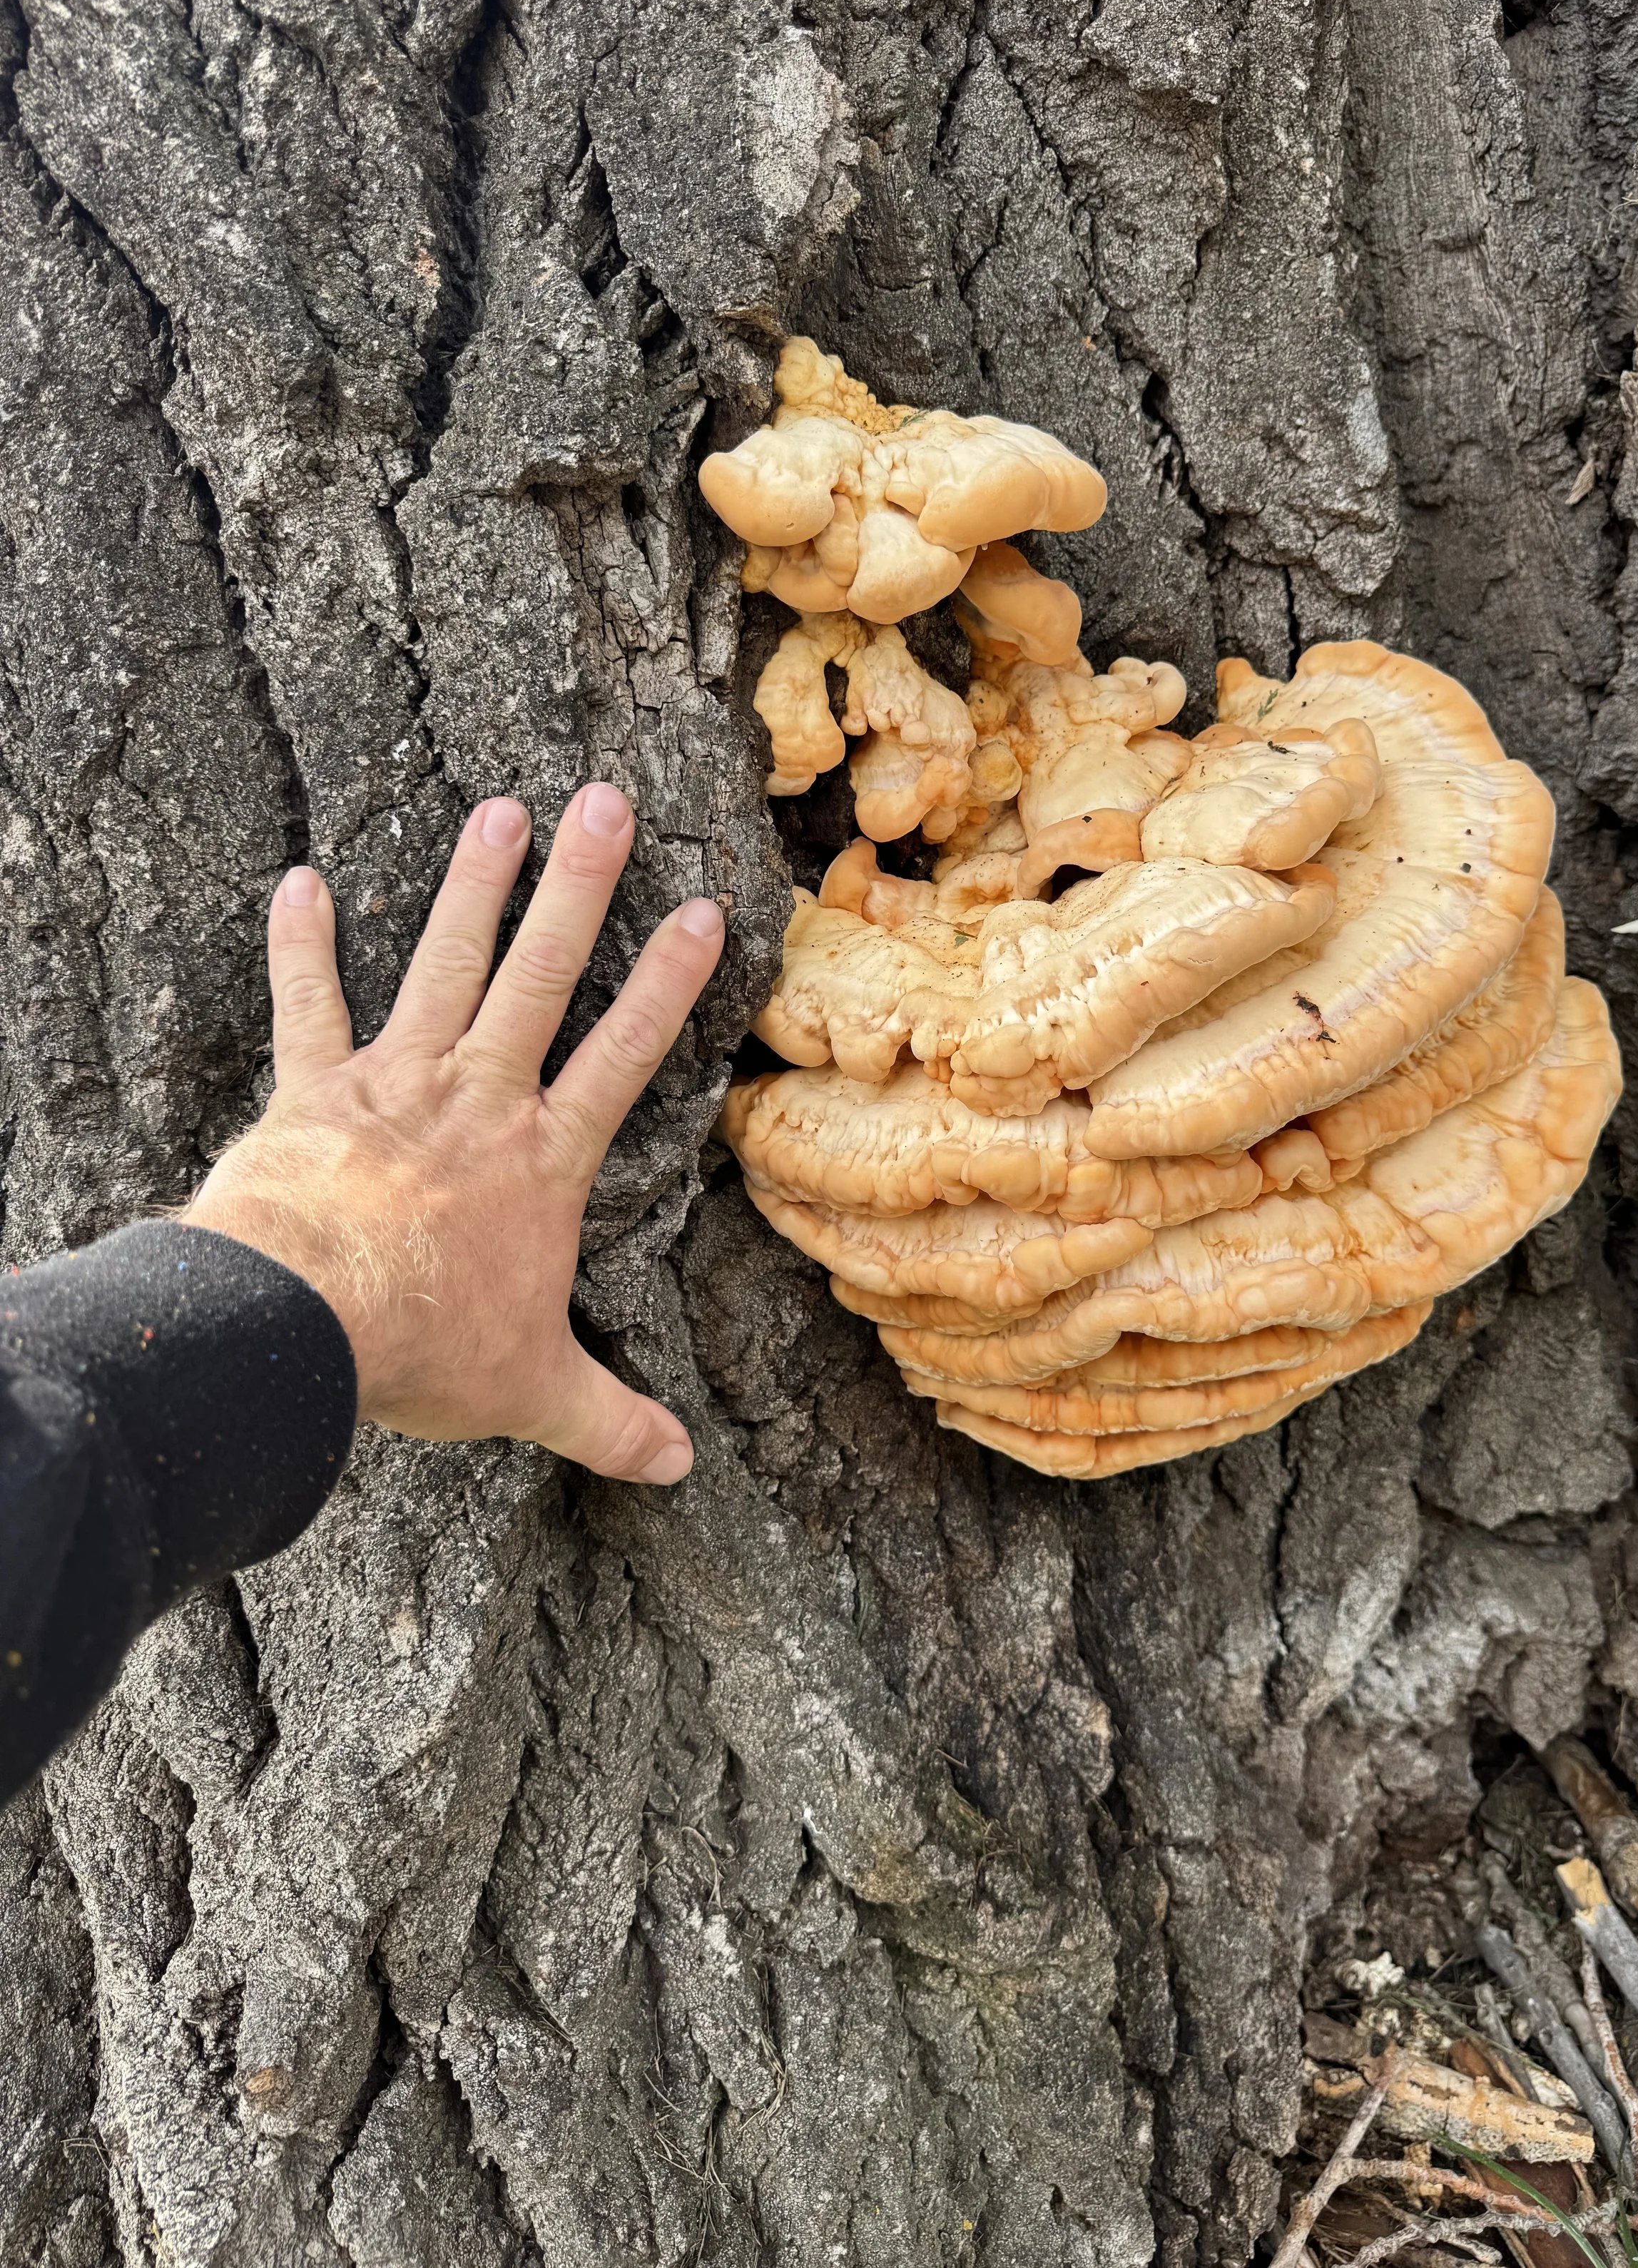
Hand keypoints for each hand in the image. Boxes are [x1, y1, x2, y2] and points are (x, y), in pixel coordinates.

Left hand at [181, 785, 724, 1483]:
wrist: (306, 1320)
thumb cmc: (426, 1351)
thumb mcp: (535, 1393)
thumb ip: (611, 1422)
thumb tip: (681, 1466)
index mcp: (542, 1162)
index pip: (625, 1057)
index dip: (670, 984)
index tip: (704, 909)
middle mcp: (479, 1101)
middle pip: (542, 978)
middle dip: (579, 888)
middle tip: (604, 802)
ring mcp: (396, 1082)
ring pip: (445, 965)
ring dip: (471, 887)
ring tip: (499, 809)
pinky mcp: (314, 1088)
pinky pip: (308, 1004)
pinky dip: (302, 944)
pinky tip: (301, 880)